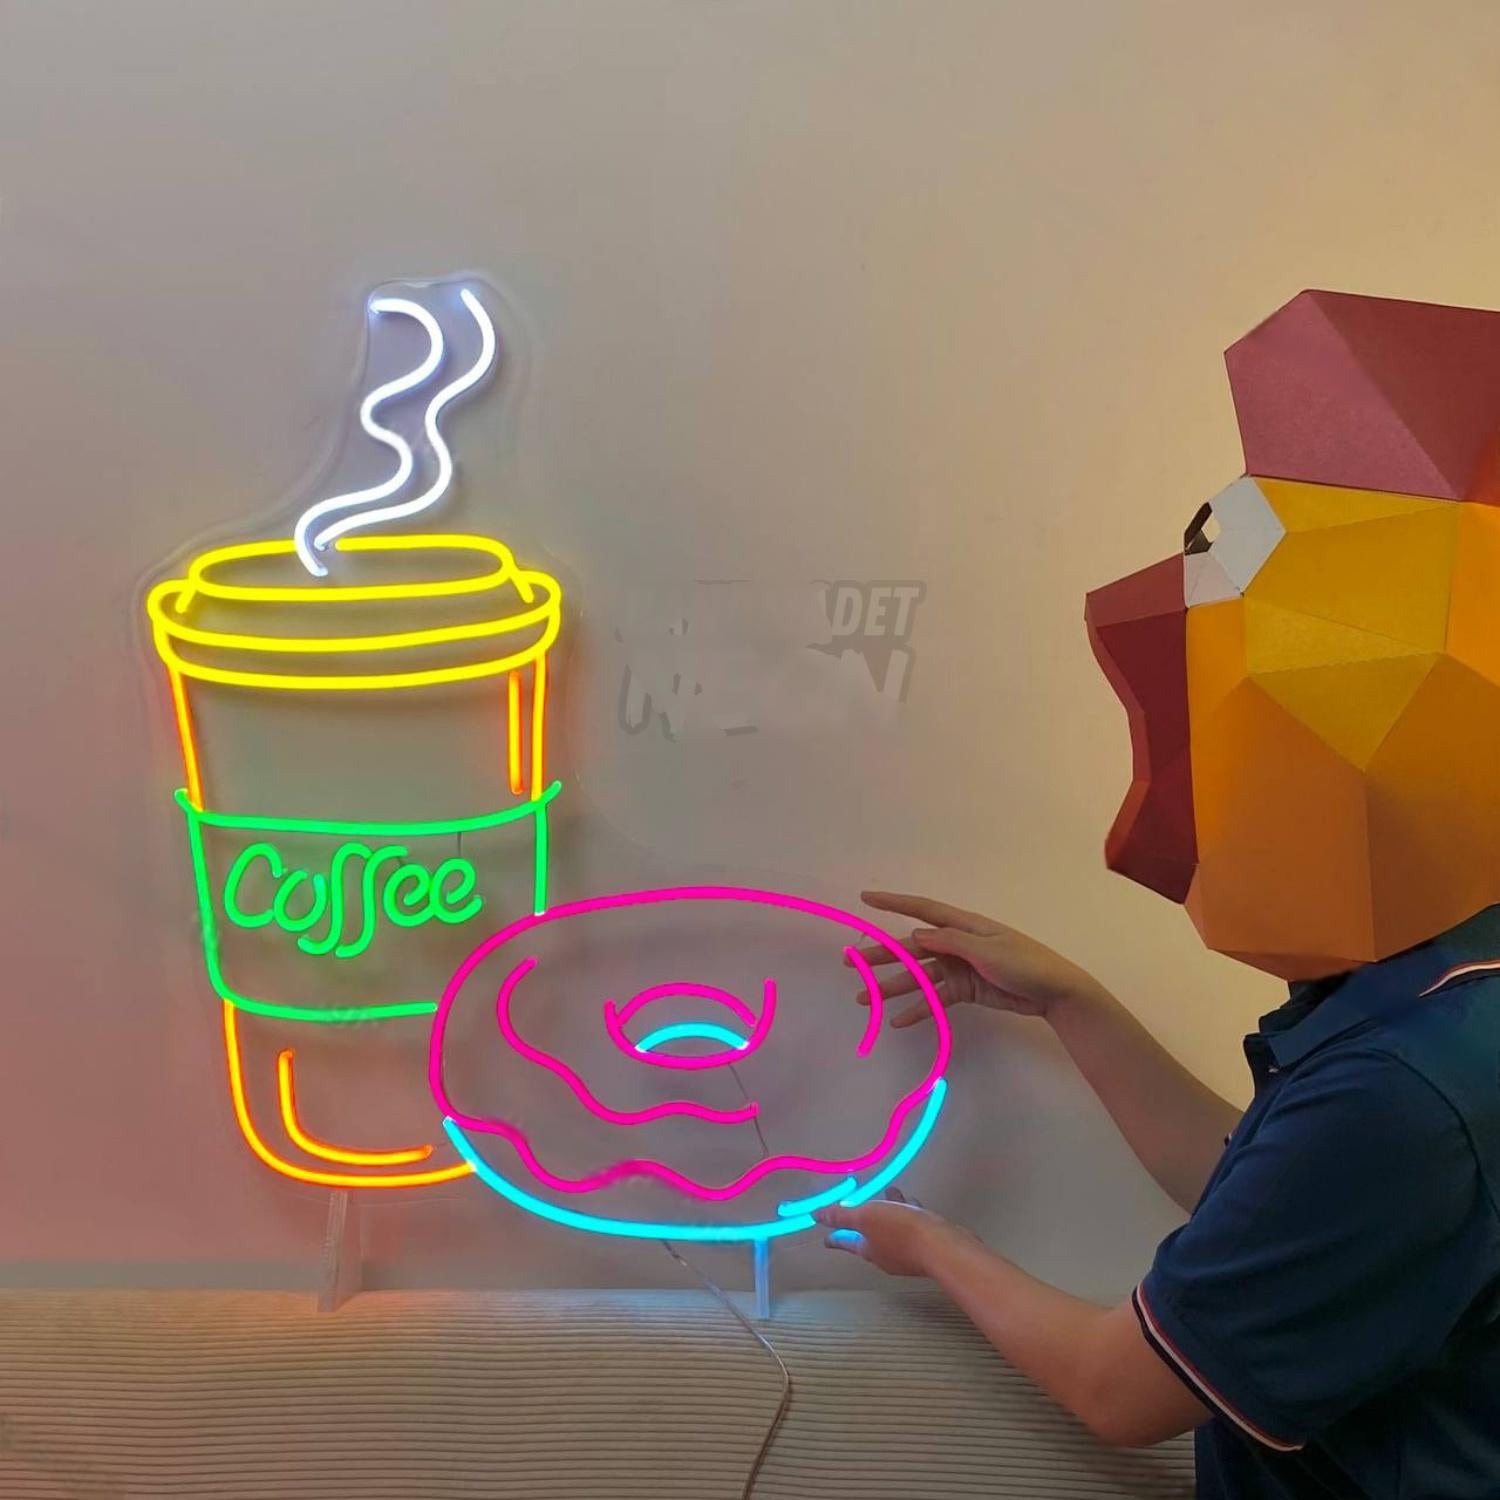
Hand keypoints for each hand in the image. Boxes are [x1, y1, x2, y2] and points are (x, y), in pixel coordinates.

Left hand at [815, 1188, 967, 1276]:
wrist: (943, 1248)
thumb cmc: (901, 1231)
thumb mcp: (866, 1217)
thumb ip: (842, 1215)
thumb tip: (815, 1215)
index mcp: (868, 1249)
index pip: (845, 1241)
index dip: (834, 1236)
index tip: (825, 1239)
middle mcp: (885, 1254)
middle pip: (869, 1236)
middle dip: (864, 1221)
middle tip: (859, 1207)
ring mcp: (907, 1252)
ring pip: (891, 1229)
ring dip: (887, 1212)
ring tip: (889, 1193)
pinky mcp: (925, 1246)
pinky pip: (911, 1226)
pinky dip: (907, 1213)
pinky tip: (912, 1201)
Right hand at [848, 890, 1104, 1026]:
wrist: (1055, 992)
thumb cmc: (1026, 963)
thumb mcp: (988, 950)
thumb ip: (951, 942)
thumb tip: (916, 934)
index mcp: (963, 926)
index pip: (922, 910)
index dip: (893, 903)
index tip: (865, 898)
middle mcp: (956, 944)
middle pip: (911, 949)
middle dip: (881, 956)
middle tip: (851, 964)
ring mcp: (959, 967)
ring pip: (918, 977)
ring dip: (893, 988)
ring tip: (865, 999)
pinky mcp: (965, 990)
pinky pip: (935, 998)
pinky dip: (918, 1009)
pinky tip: (898, 1021)